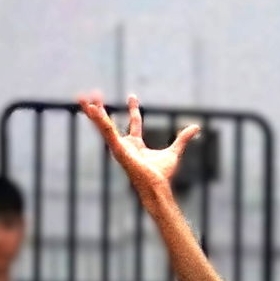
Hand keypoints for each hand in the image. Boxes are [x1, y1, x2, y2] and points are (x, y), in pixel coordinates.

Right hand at [79, 94, 200, 200]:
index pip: (134, 123)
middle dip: (102, 110)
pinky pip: (107, 132)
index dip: (134, 109)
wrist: (158, 187)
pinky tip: (92, 110)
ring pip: (104, 126)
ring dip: (93, 113)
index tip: (132, 96)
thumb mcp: (175, 151)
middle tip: (93, 94)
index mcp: (136, 145)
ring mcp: (119, 147)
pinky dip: (99, 121)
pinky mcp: (117, 149)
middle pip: (111, 123)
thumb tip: (196, 127)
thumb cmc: (163, 175)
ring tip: (83, 99)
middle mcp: (125, 145)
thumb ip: (183, 138)